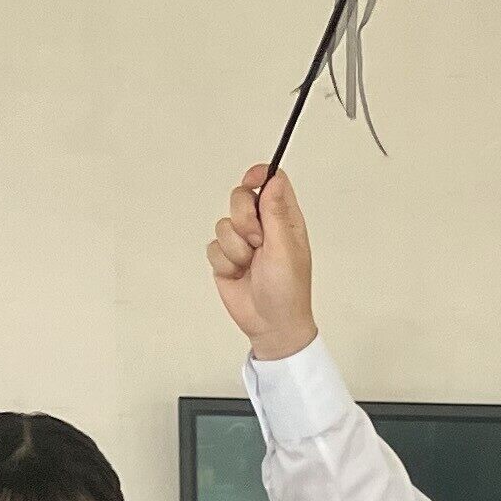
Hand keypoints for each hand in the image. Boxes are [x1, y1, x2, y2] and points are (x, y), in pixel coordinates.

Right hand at [209, 165, 317, 360]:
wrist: (270, 325)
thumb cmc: (287, 290)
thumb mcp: (285, 248)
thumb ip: (275, 213)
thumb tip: (274, 180)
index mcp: (284, 220)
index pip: (271, 182)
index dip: (260, 175)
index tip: (251, 180)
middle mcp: (263, 226)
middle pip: (240, 197)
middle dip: (243, 219)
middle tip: (257, 241)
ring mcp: (242, 242)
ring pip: (223, 223)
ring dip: (235, 248)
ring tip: (250, 265)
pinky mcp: (226, 258)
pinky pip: (213, 246)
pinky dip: (224, 262)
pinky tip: (238, 274)